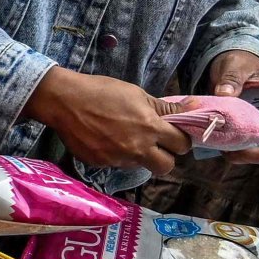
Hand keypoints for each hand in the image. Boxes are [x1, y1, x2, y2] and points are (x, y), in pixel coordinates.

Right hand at [27, 67, 186, 172]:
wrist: (65, 101)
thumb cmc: (102, 91)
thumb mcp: (137, 94)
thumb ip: (165, 108)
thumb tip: (194, 107)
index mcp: (150, 127)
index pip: (182, 145)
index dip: (181, 139)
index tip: (174, 134)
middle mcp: (137, 148)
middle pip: (166, 167)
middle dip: (166, 157)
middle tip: (157, 144)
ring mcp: (118, 159)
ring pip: (141, 166)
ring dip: (140, 156)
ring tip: (126, 138)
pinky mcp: (102, 164)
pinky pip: (119, 164)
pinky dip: (118, 155)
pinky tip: (107, 140)